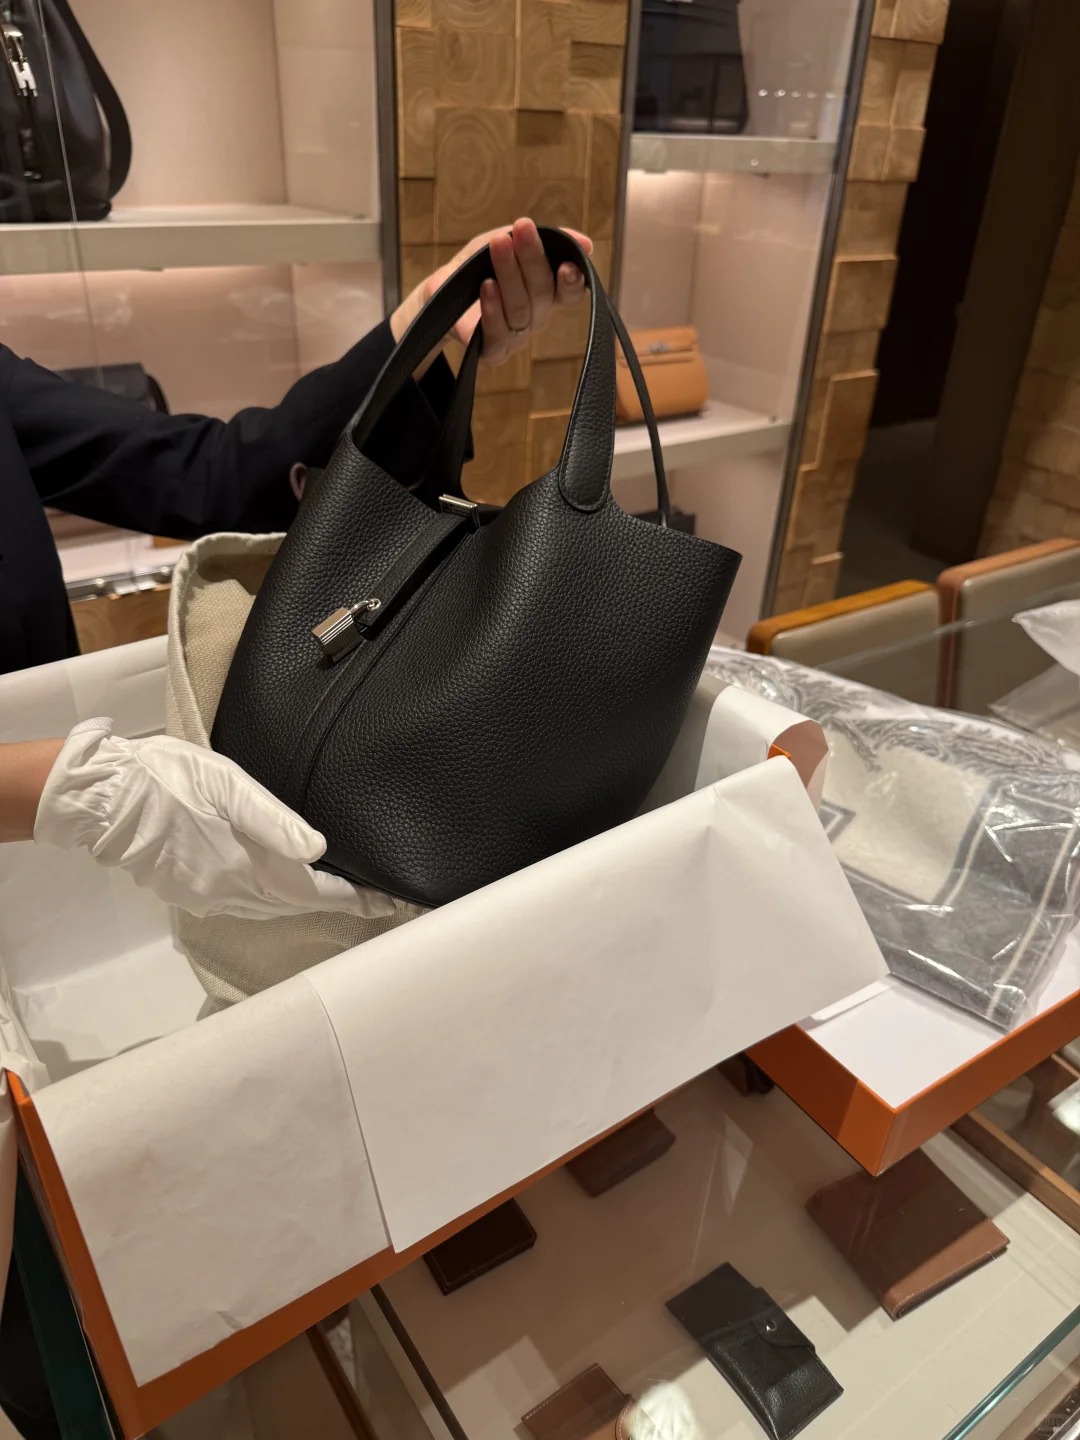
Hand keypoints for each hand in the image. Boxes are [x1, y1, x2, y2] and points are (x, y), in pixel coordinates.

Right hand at [32, 719, 399, 921]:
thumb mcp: (227, 785)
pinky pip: (243, 903)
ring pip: (270, 907)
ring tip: (337, 894)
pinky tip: (279, 886)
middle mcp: (229, 890)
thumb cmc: (167, 780)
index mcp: (245, 866)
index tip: (388, 902)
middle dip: (336, 902)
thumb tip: (319, 848)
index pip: (315, 890)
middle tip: (374, 899)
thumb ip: (274, 820)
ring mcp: (206, 894)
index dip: (354, 897)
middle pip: (296, 904)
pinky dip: (272, 899)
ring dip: (305, 903)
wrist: (103, 797)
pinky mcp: (187, 889)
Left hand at [391, 218, 591, 370]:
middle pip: (543, 294)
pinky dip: (493, 309)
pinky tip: (487, 286)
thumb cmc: (478, 265)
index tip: (568, 264)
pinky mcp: (493, 352)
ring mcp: (516, 338)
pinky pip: (498, 335)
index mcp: (545, 293)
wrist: (438, 292)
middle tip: (522, 228)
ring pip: (521, 310)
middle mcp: (536, 318)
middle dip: (533, 259)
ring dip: (510, 275)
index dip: (573, 282)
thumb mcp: (506, 240)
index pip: (570, 293)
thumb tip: (587, 243)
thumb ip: (543, 239)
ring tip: (498, 246)